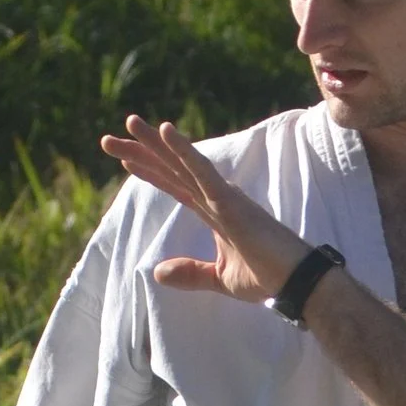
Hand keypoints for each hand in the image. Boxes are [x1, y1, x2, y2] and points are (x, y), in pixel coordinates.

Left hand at [99, 117, 311, 305]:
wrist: (297, 283)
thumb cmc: (268, 277)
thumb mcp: (219, 279)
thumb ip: (189, 273)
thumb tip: (156, 272)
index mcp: (214, 211)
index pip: (174, 185)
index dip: (150, 170)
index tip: (125, 158)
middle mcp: (216, 196)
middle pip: (171, 169)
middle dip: (140, 152)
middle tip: (108, 139)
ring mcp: (223, 196)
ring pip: (181, 162)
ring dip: (154, 143)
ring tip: (129, 123)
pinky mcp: (230, 201)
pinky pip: (201, 170)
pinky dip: (182, 150)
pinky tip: (164, 132)